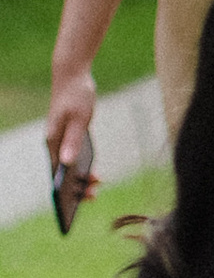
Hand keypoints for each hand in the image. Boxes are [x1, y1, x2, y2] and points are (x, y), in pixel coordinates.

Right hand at [43, 65, 97, 199]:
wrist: (72, 74)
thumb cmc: (76, 94)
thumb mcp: (79, 118)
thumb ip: (74, 141)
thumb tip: (67, 165)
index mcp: (53, 141)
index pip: (56, 173)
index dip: (64, 189)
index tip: (74, 203)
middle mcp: (54, 142)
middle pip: (63, 171)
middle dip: (75, 185)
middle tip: (94, 196)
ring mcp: (61, 138)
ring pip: (69, 164)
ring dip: (80, 176)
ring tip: (97, 186)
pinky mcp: (69, 134)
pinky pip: (75, 155)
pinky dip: (82, 165)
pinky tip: (93, 173)